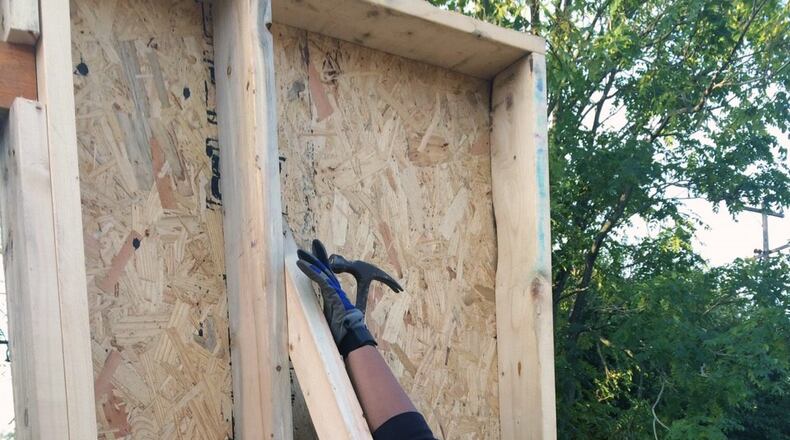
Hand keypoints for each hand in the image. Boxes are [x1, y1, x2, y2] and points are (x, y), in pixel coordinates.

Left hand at [296, 239, 375, 356]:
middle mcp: (335, 291)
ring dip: (310, 260)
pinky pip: (319, 279)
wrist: (352, 338)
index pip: (327, 276)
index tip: (316, 254)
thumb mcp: (330, 322)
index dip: (322, 264)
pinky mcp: (332, 295)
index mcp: (335, 296)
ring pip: (321, 271)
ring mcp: (334, 292)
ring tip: (299, 251)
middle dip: (318, 255)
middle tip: (312, 243)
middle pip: (325, 269)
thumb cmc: (343, 333)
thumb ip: (326, 316)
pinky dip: (310, 270)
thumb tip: (318, 320)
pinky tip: (300, 263)